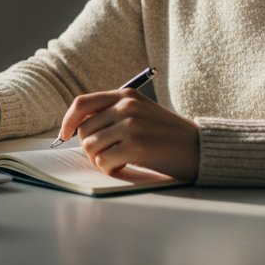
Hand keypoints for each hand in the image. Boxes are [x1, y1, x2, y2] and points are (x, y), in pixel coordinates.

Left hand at [57, 88, 198, 181]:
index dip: (68, 121)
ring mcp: (131, 125)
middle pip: (83, 130)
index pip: (82, 103)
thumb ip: (114, 113)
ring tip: (119, 162)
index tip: (64, 134)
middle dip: (88, 148)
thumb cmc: (168, 135)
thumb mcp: (141, 113)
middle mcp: (126, 106)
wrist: (199, 148)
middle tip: (105, 157)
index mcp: (126, 95)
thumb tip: (77, 128)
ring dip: (100, 160)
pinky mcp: (136, 146)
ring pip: (90, 147)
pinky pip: (104, 162)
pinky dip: (110, 170)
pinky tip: (126, 168)